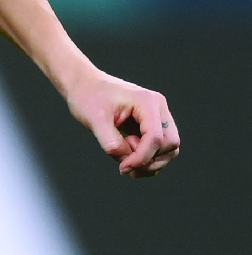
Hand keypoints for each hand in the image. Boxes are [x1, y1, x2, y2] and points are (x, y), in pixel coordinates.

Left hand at [64, 69, 178, 177]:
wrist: (84, 85)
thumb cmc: (88, 97)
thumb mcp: (95, 121)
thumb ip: (112, 143)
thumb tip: (127, 163)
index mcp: (147, 102)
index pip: (156, 137)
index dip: (142, 158)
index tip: (123, 168)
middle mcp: (158, 108)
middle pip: (170, 144)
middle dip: (150, 160)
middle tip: (124, 164)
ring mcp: (157, 116)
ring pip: (168, 147)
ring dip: (151, 161)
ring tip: (125, 161)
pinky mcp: (151, 124)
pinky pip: (159, 147)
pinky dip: (147, 158)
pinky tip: (128, 160)